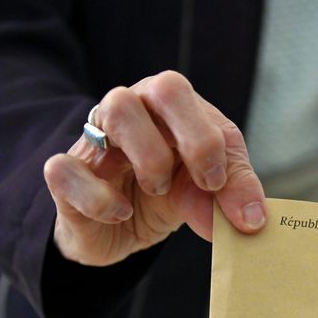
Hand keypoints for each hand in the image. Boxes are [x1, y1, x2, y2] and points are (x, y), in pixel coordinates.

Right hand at [43, 70, 265, 266]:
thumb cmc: (169, 194)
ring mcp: (95, 137)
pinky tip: (121, 212)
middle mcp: (133, 109)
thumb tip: (252, 221)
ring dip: (151, 157)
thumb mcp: (207, 193)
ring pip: (114, 110)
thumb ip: (232, 197)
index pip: (186, 93)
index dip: (207, 138)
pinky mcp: (66, 175)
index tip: (217, 185)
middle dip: (194, 137)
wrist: (119, 230)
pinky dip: (99, 197)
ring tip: (160, 190)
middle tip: (205, 183)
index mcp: (170, 107)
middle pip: (161, 86)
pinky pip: (65, 168)